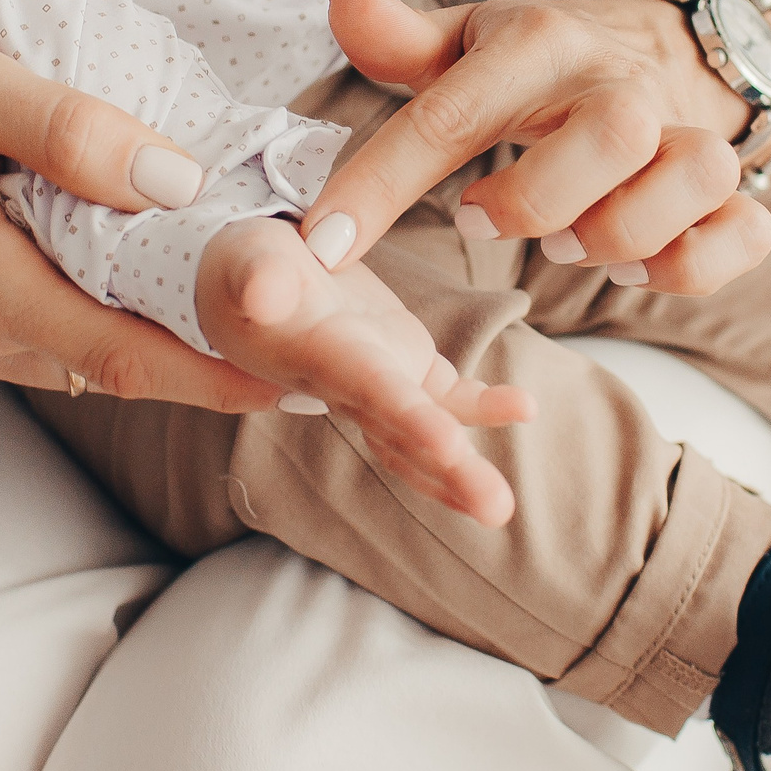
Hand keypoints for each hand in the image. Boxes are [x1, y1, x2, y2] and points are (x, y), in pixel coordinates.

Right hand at [0, 0, 285, 408]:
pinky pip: (43, 327)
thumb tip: (178, 181)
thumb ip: (73, 131)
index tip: (302, 378)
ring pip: (77, 350)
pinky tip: (159, 282)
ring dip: (160, 336)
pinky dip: (106, 314)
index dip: (219, 374)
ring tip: (255, 310)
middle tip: (311, 342)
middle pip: (108, 364)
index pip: (120, 355)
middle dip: (209, 358)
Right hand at [197, 218, 533, 525]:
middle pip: (404, 435)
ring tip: (501, 506)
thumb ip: (257, 277)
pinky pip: (449, 395)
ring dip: (463, 470)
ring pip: (427, 434)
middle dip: (450, 472)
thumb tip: (263, 295)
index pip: (371, 391)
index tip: (450, 446)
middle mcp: (351, 385)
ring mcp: (381, 382)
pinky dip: (485, 405)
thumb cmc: (246, 267)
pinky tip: (523, 409)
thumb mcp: (246, 262)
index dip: (408, 418)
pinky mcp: (404, 365)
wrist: (252, 277)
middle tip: (497, 508)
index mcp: (321, 357)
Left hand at [302, 0, 770, 295]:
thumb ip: (402, 39)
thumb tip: (342, 2)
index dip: (381, 184)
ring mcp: (689, 133)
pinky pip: (745, 231)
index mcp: (540, 45)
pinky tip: (639, 264)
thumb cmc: (546, 63)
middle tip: (482, 217)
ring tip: (566, 241)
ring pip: (694, 175)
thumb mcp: (471, 41)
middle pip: (615, 133)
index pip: (452, 114)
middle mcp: (622, 85)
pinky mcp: (733, 188)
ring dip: (624, 231)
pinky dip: (693, 263)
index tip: (326, 242)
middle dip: (539, 198)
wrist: (674, 50)